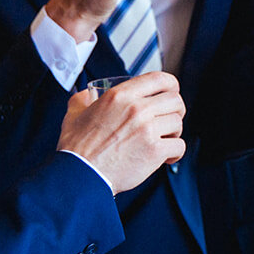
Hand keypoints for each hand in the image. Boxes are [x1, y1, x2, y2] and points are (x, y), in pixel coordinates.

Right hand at [57, 71, 186, 192]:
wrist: (81, 174)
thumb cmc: (78, 149)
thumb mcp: (74, 115)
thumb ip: (81, 100)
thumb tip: (86, 95)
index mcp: (120, 96)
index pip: (159, 78)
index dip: (171, 84)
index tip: (172, 91)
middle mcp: (136, 109)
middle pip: (175, 99)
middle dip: (176, 110)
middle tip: (168, 120)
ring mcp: (147, 129)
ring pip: (178, 122)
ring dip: (174, 132)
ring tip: (164, 140)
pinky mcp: (154, 151)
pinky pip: (179, 146)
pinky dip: (176, 153)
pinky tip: (167, 157)